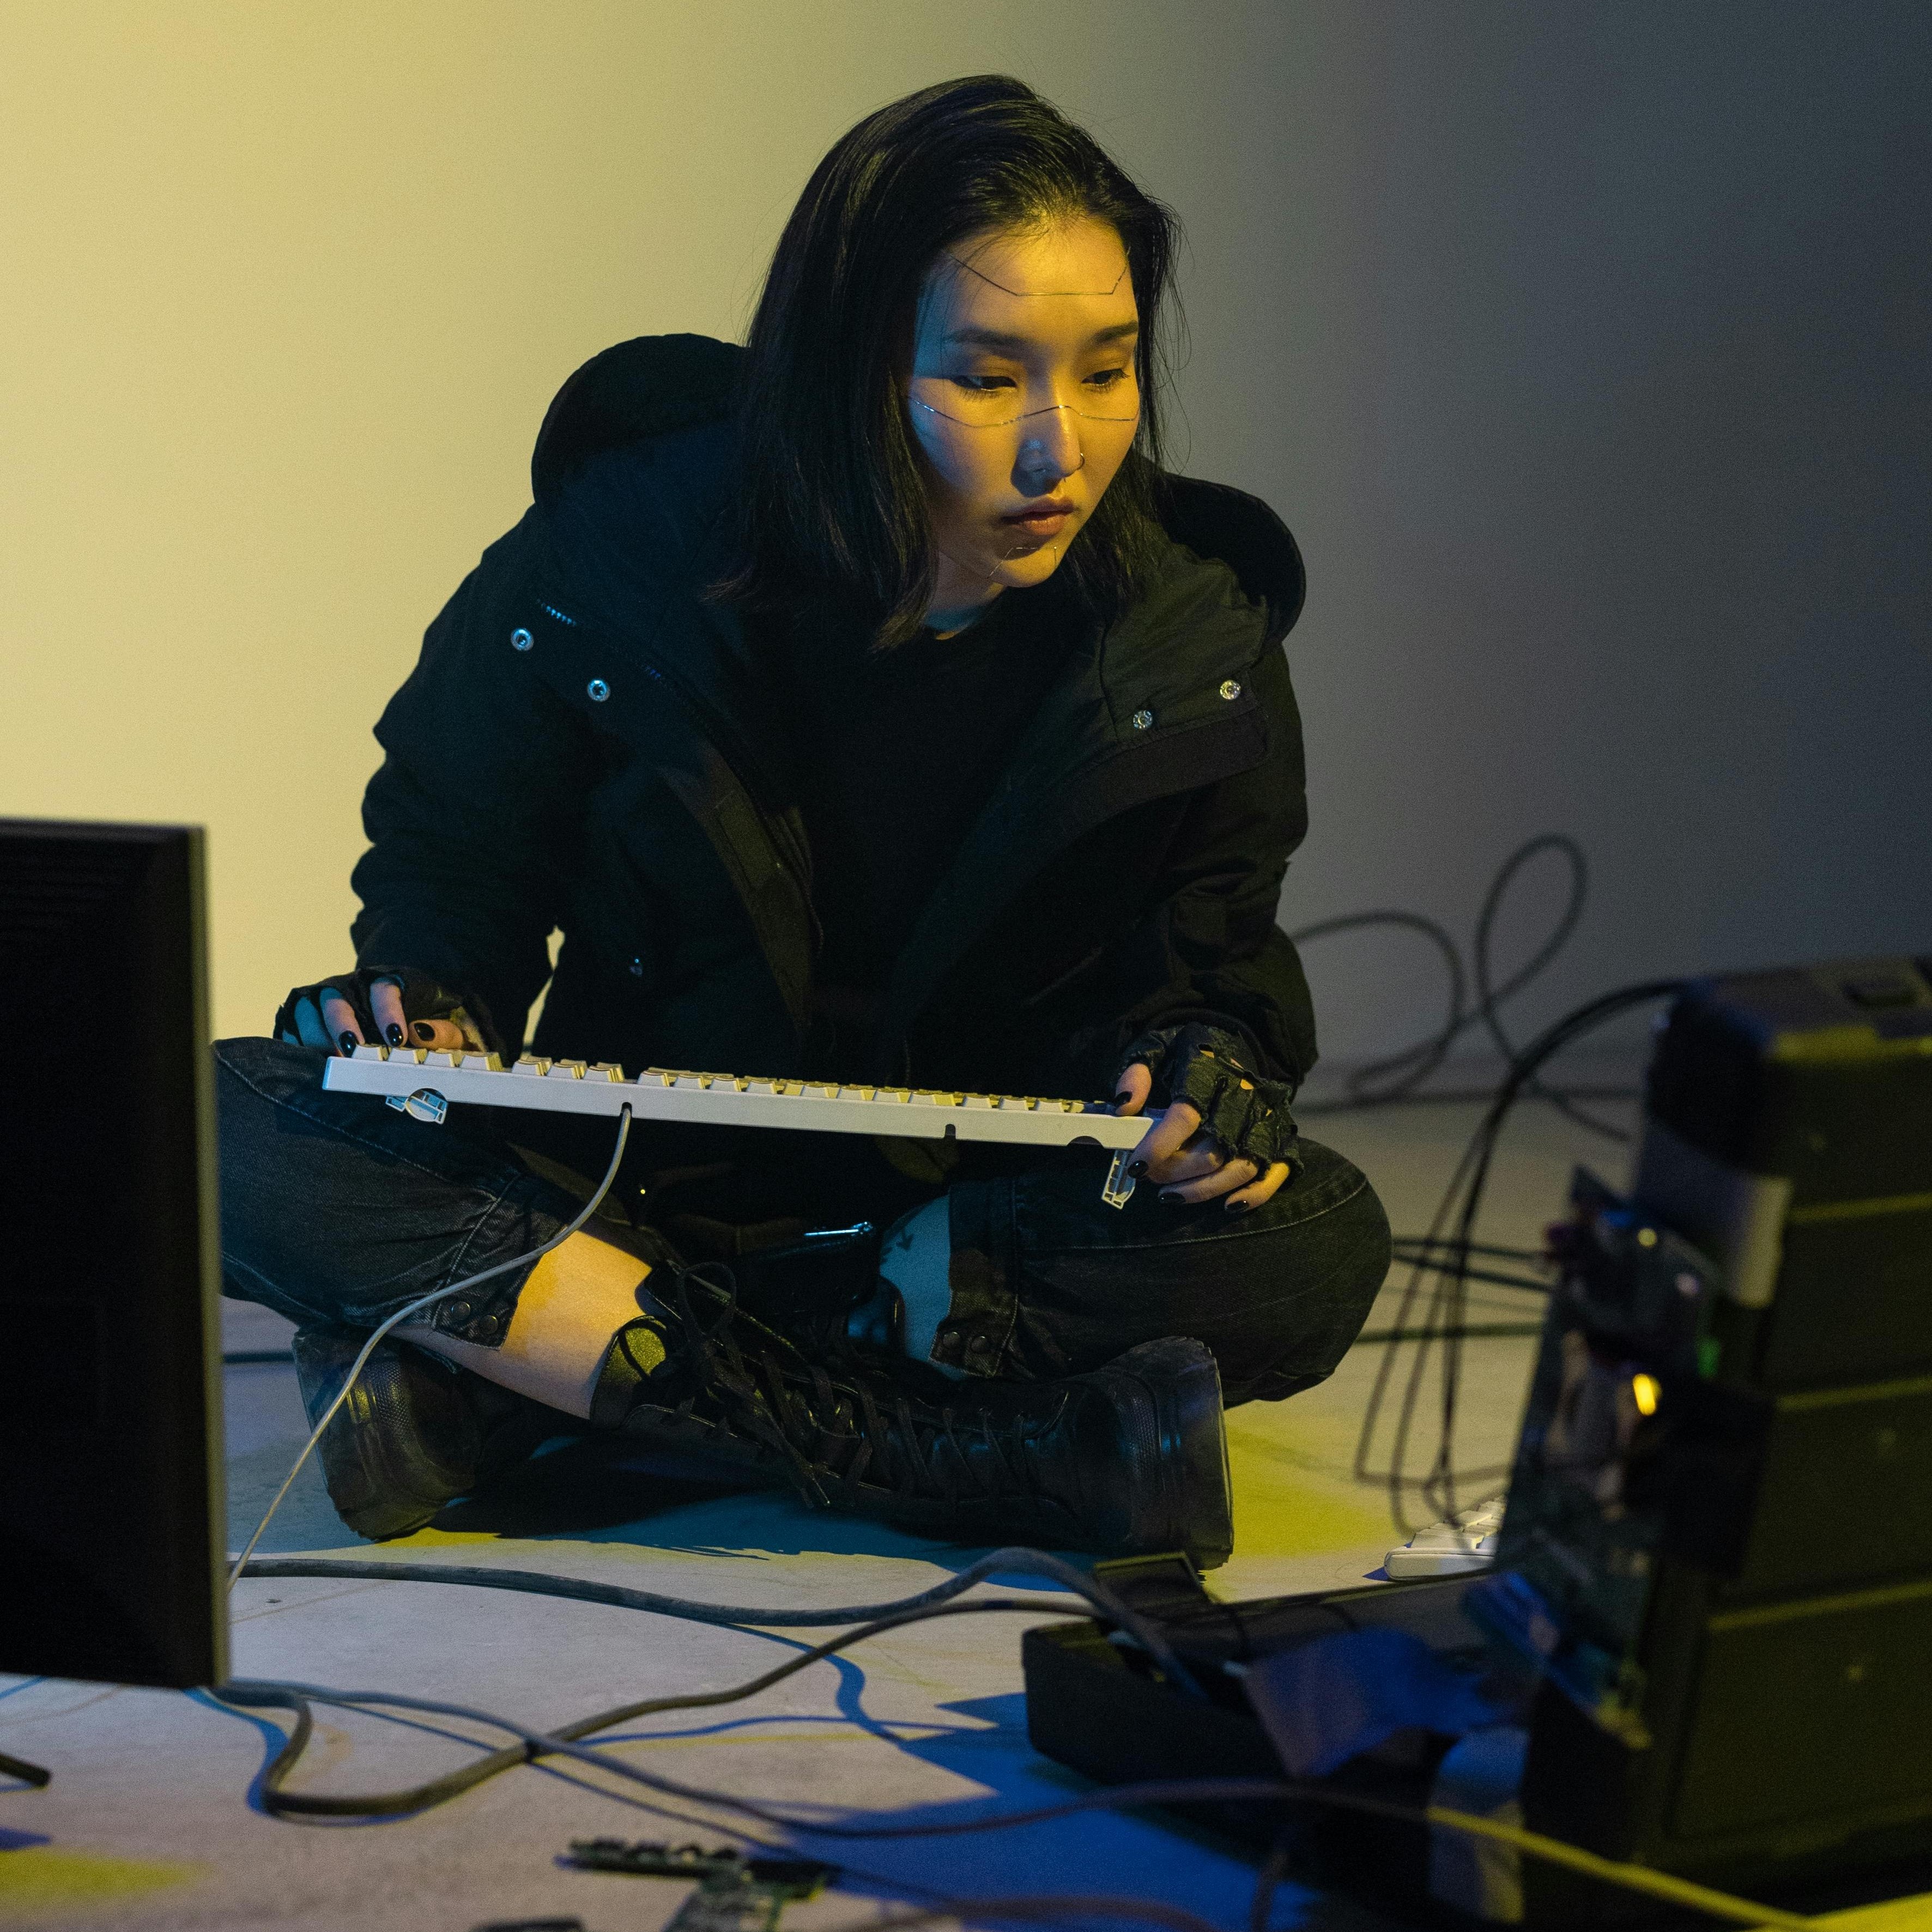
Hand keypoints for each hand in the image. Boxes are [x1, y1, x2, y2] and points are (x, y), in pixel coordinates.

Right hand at [275, 967, 492, 1056]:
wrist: (398, 1025)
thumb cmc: (423, 1027)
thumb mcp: (443, 1029)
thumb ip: (443, 1033)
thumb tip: (422, 1035)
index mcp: (386, 983)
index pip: (384, 989)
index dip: (388, 1013)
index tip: (396, 1040)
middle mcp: (349, 988)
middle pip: (337, 999)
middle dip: (342, 1025)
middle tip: (353, 1051)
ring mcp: (322, 1002)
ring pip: (308, 1011)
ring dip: (316, 1037)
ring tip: (330, 1061)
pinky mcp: (302, 1018)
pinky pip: (291, 1027)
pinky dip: (296, 1044)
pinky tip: (306, 1063)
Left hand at [1112, 1023, 1300, 1212]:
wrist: (1234, 1042)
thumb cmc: (1187, 1052)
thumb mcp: (1155, 1049)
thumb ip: (1136, 1073)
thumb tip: (1124, 1106)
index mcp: (1210, 1071)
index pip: (1186, 1115)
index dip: (1159, 1145)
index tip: (1136, 1165)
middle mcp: (1243, 1095)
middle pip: (1213, 1149)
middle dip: (1175, 1172)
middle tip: (1149, 1176)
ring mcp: (1266, 1117)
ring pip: (1241, 1167)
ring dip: (1202, 1189)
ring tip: (1169, 1194)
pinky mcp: (1281, 1134)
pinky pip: (1275, 1172)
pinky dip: (1254, 1194)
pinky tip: (1227, 1204)